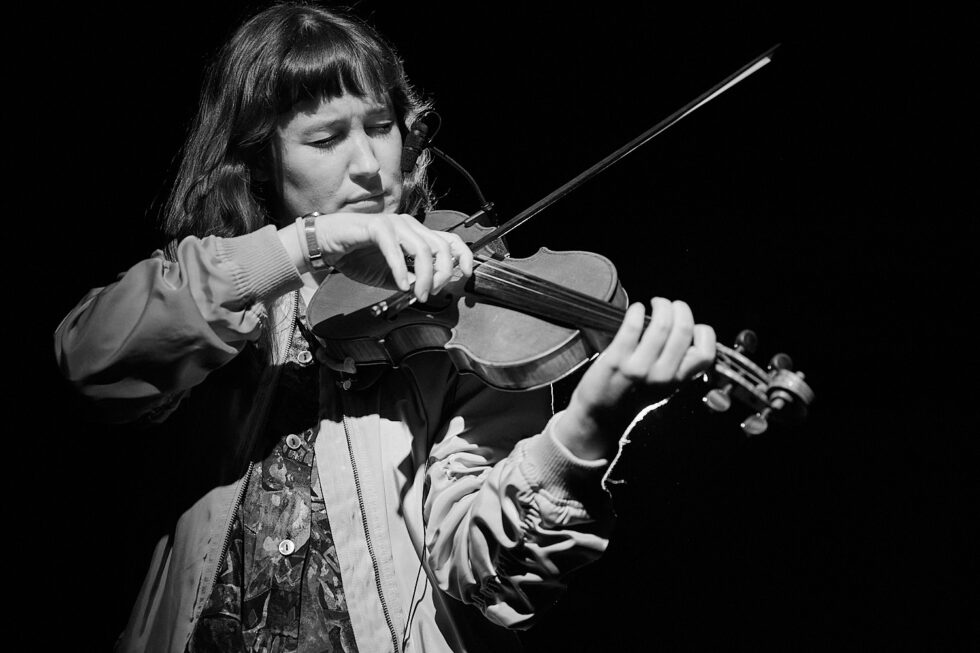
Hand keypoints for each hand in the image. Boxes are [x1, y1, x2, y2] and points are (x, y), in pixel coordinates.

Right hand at [315, 212, 473, 300]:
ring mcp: (394, 224)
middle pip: (441, 248)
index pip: (451, 240)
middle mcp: (410, 225)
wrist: (326, 246)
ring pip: (422, 249)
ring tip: (416, 295)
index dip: (464, 257)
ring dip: (424, 276)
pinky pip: (395, 249)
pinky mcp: (376, 226)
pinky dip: (400, 269)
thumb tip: (427, 289)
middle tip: (429, 294)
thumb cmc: (357, 257)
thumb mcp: (391, 277)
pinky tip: (401, 284)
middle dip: (442, 275)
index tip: (466, 275)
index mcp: (417, 234)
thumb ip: (411, 281)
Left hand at [558, 297, 715, 458]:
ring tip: (656, 303)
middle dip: (681, 308)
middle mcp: (662, 375)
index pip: (705, 353)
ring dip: (661, 305)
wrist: (601, 416)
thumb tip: (686, 331)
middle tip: (672, 305)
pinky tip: (636, 309)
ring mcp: (639, 367)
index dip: (703, 332)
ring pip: (662, 325)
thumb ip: (679, 365)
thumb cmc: (633, 396)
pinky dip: (637, 311)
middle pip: (684, 330)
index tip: (692, 325)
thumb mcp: (665, 387)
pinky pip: (633, 326)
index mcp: (677, 381)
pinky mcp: (617, 359)